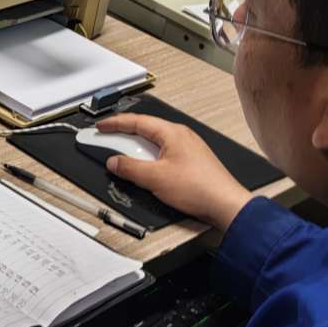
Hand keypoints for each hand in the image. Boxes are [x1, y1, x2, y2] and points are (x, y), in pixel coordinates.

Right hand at [95, 114, 255, 233]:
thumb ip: (130, 168)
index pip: (137, 121)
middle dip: (124, 136)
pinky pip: (163, 155)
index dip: (115, 123)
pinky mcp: (191, 162)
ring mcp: (188, 149)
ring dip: (137, 150)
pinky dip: (149, 159)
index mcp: (172, 133)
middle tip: (106, 141)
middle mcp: (181, 136)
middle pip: (145, 130)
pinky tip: (144, 171)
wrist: (225, 205)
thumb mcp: (155, 178)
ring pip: (154, 144)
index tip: (101, 126)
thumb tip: (114, 162)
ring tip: (123, 159)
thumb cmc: (200, 188)